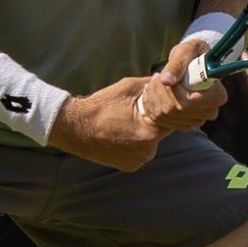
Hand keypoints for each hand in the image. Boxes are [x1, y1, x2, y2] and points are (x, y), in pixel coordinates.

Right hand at [48, 77, 171, 171]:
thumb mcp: (127, 88)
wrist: (74, 128)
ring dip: (146, 132)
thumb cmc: (100, 106)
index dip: (168, 108)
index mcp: (149, 132)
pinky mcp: (130, 167)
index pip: (173, 118)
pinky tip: (123, 134)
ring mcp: (138, 161)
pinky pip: (141, 152)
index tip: (160, 101)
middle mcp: (147, 151)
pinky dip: (136, 144)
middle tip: (140, 111)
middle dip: (156, 120)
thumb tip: (166, 79)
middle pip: (163, 131)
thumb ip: (151, 84)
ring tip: (129, 122)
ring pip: (152, 142)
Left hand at [136, 39, 227, 128]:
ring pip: (166, 115)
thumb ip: (176, 65)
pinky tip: (154, 92)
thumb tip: (166, 80)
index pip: (191, 102)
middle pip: (176, 110)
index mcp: (217, 94)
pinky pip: (162, 119)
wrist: (190, 63)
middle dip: (160, 92)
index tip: (165, 76)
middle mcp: (210, 110)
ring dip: (154, 96)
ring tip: (155, 81)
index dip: (174, 91)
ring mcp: (197, 119)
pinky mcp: (185, 123)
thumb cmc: (191, 54)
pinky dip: (153, 104)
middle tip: (156, 75)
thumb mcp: (185, 53)